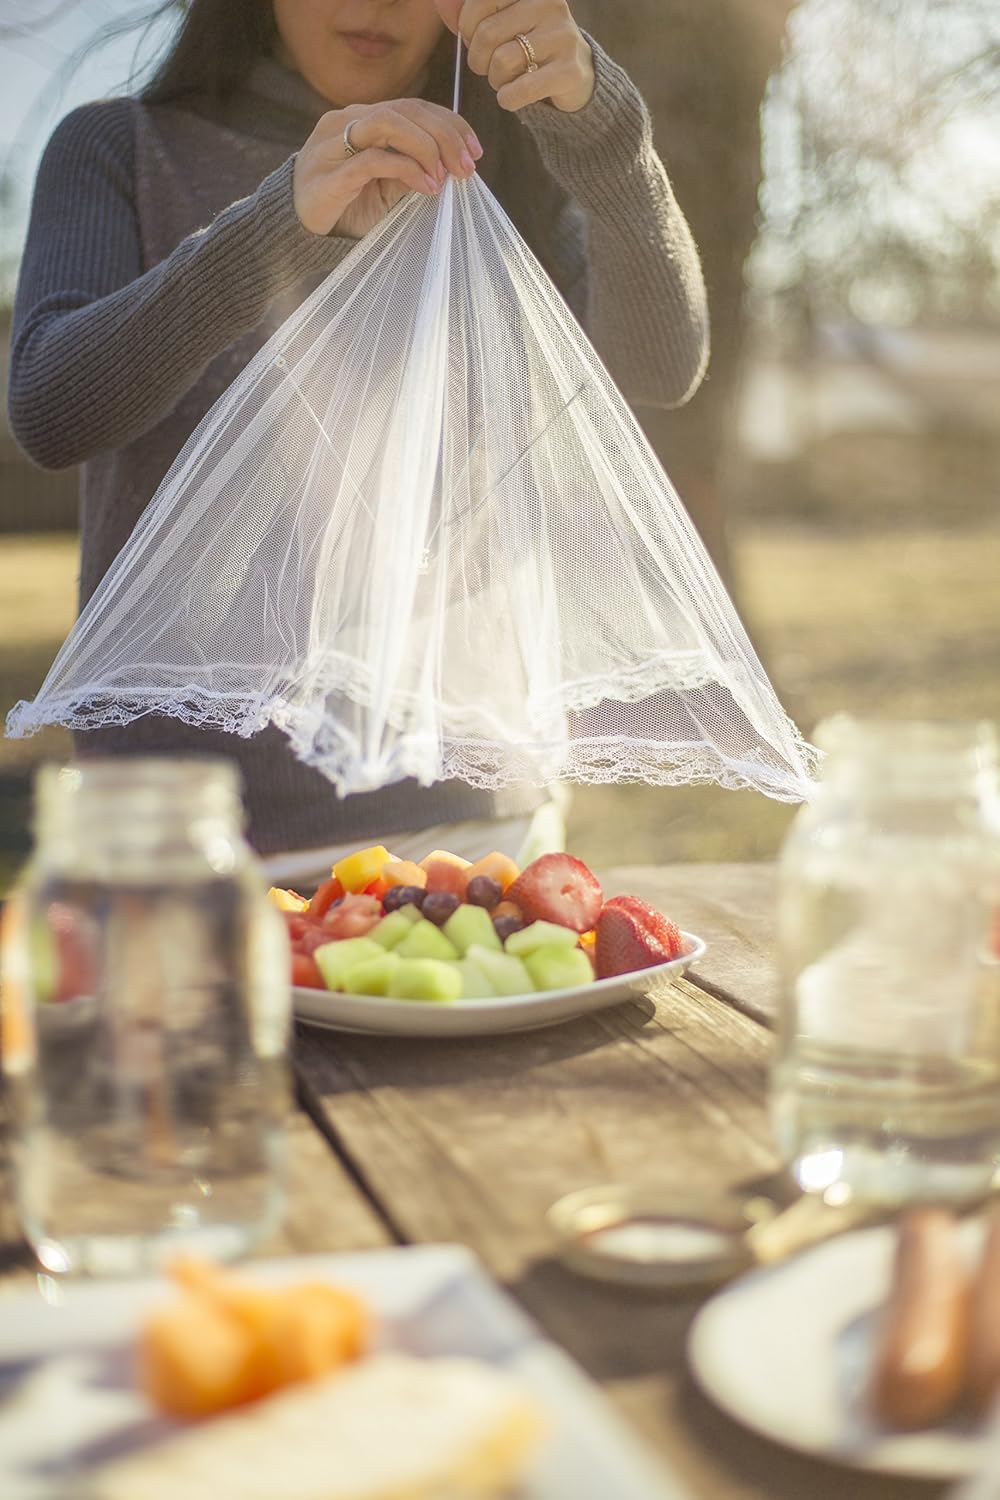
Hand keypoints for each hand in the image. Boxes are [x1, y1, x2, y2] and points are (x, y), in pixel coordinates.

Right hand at [293, 100, 482, 238]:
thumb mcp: (388, 187)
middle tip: (466, 167)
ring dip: (426, 147)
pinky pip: (372, 160)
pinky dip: (406, 170)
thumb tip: (453, 165)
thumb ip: (413, 168)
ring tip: (446, 177)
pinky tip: (426, 187)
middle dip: (445, 136)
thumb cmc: (347, 208)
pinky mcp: (329, 175)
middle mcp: (346, 122)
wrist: (298, 231)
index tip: (475, 151)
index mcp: (362, 118)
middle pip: (405, 110)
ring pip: (387, 123)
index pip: (414, 106)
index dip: (450, 123)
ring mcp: (333, 145)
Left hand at [435, 0, 594, 113]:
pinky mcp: (570, 71)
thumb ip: (473, 11)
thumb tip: (441, 3)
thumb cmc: (529, 44)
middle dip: (477, 59)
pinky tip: (512, 96)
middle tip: (486, 67)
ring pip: (502, 63)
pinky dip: (508, 99)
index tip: (474, 38)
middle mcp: (549, 4)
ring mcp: (563, 36)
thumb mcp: (503, 19)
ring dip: (495, 80)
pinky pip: (520, 90)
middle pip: (487, 34)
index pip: (480, 3)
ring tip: (505, 79)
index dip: (467, 27)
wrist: (575, 73)